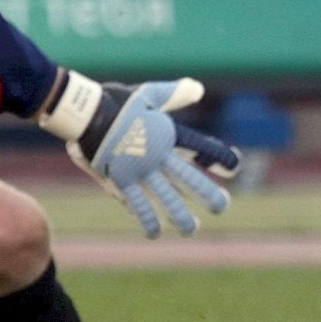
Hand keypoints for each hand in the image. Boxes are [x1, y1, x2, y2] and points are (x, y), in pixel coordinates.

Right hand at [37, 71, 239, 237]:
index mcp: (167, 133)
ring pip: (165, 197)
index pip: (199, 147)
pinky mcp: (121, 180)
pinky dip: (147, 219)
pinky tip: (155, 233)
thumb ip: (174, 94)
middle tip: (222, 206)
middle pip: (187, 178)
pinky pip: (137, 204)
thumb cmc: (118, 102)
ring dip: (180, 215)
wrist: (86, 113)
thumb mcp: (149, 94)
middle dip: (206, 193)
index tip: (234, 167)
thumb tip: (199, 88)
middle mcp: (157, 154)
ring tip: (192, 229)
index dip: (218, 156)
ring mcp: (139, 170)